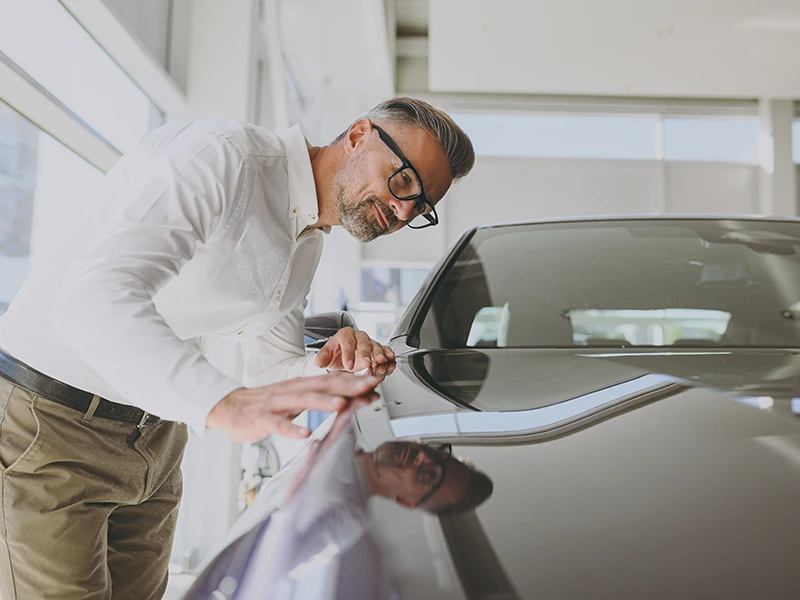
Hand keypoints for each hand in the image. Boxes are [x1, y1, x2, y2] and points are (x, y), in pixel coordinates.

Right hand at [206, 372, 380, 442]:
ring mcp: (276, 404)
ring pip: (302, 400)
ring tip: (341, 404)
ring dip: (322, 402)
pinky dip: (291, 429)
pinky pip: (278, 424)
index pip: (332, 380)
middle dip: (347, 385)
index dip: (354, 380)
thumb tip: (353, 399)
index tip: (377, 380)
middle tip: (369, 385)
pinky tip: (305, 434)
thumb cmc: (266, 405)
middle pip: (322, 385)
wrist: (228, 407)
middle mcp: (291, 391)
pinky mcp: (262, 419)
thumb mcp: (297, 401)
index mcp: (301, 386)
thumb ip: (322, 400)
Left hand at [314, 327, 395, 374]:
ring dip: (380, 355)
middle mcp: (359, 337)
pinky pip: (385, 351)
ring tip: (381, 363)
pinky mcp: (378, 350)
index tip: (348, 365)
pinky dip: (388, 356)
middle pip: (364, 343)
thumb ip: (322, 357)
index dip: (348, 354)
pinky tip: (390, 361)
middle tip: (366, 363)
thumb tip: (320, 361)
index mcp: (345, 335)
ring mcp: (370, 343)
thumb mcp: (326, 355)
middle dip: (366, 353)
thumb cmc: (336, 354)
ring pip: (376, 346)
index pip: (347, 342)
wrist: (344, 358)